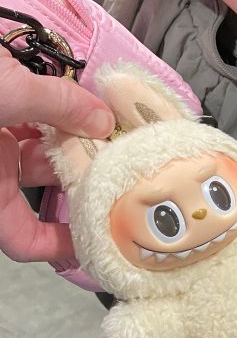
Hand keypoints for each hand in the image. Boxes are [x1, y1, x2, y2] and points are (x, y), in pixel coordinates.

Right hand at [0, 50, 114, 261]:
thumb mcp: (4, 92)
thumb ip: (57, 105)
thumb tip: (102, 120)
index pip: (21, 239)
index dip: (59, 245)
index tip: (98, 234)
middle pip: (41, 188)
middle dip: (81, 176)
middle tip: (122, 165)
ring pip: (41, 153)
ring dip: (74, 141)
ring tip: (112, 130)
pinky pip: (32, 123)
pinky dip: (57, 116)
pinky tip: (86, 106)